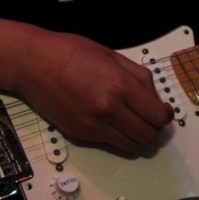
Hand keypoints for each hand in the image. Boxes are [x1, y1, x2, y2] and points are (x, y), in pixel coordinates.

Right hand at [15, 29, 172, 152]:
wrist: (33, 64)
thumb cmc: (70, 52)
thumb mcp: (113, 55)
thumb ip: (139, 77)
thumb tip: (155, 97)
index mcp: (121, 86)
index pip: (158, 117)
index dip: (165, 116)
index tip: (163, 112)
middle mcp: (109, 110)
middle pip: (148, 136)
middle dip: (154, 128)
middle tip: (149, 118)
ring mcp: (93, 126)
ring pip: (131, 146)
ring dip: (136, 137)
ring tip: (131, 122)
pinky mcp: (81, 134)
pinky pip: (110, 144)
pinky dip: (117, 137)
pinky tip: (111, 121)